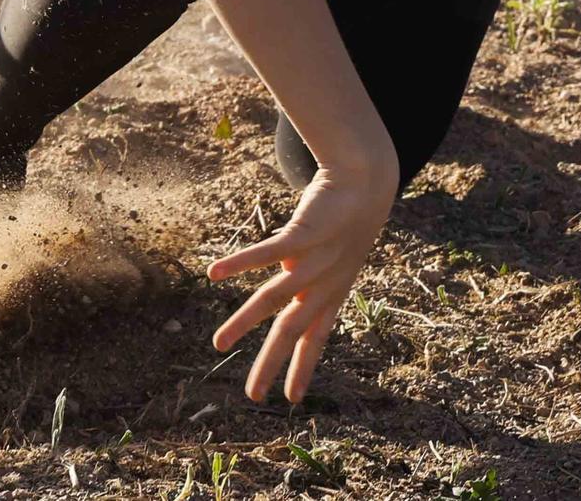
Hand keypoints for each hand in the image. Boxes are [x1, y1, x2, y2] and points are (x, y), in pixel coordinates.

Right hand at [206, 162, 396, 403]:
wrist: (367, 182)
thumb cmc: (347, 217)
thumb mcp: (331, 252)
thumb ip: (305, 267)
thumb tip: (284, 270)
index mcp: (332, 291)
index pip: (316, 337)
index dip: (303, 367)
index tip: (291, 399)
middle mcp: (322, 283)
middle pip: (292, 330)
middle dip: (271, 364)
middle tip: (252, 396)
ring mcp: (312, 261)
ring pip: (272, 298)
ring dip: (243, 322)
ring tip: (218, 344)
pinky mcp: (302, 234)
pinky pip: (266, 252)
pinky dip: (240, 263)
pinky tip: (214, 273)